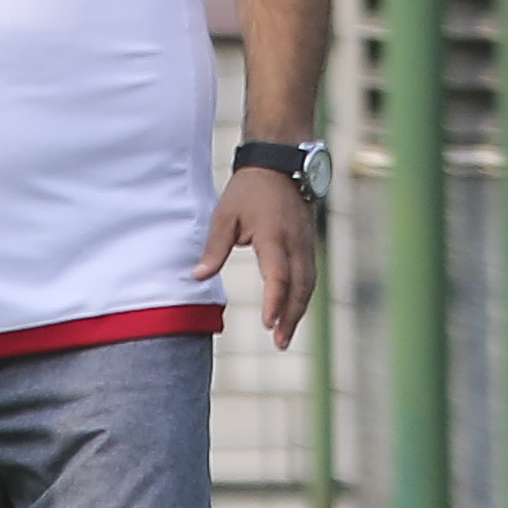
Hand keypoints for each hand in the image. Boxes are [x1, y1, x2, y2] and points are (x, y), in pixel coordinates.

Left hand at [195, 167, 316, 350]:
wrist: (279, 165)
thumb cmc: (248, 191)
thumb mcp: (224, 216)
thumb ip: (214, 248)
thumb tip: (198, 276)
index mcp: (274, 237)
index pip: (278, 276)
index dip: (274, 302)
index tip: (268, 324)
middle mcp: (296, 243)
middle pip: (300, 287)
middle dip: (291, 316)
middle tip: (280, 342)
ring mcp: (306, 243)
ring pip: (309, 283)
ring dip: (299, 310)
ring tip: (285, 334)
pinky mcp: (309, 243)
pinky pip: (309, 274)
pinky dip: (303, 295)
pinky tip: (293, 310)